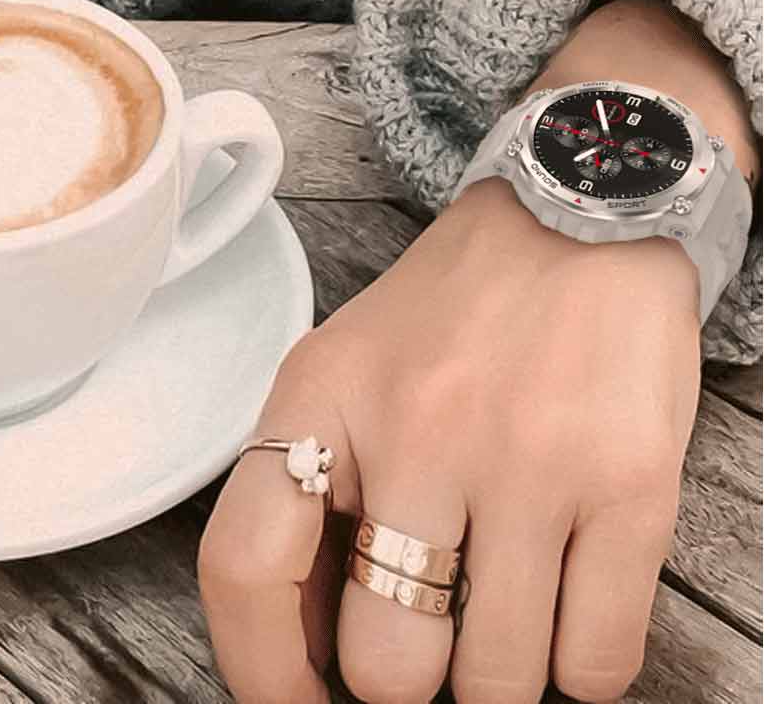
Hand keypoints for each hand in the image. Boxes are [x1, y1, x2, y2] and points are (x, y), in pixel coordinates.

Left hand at [198, 177, 700, 702]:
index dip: (259, 669)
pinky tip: (563, 601)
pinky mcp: (629, 485)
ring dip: (494, 672)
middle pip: (385, 664)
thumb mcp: (346, 366)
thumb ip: (312, 484)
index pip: (243, 567)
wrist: (577, 216)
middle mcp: (418, 432)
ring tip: (501, 603)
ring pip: (497, 684)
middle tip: (426, 635)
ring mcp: (528, 463)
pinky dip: (575, 661)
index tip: (296, 701)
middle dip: (402, 678)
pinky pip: (595, 662)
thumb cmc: (454, 308)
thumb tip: (301, 636)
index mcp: (324, 395)